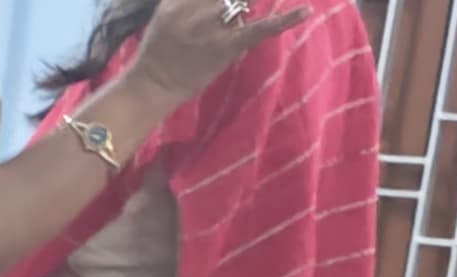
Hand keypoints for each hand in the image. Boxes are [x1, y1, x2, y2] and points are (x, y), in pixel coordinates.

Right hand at [127, 0, 310, 106]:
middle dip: (238, 2)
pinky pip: (261, 28)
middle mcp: (196, 7)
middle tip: (235, 11)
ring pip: (243, 3)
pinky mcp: (227, 46)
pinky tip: (305, 11)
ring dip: (243, 8)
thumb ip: (189, 0)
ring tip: (226, 29)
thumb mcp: (167, 13)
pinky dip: (286, 20)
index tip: (232, 1)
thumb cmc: (158, 53)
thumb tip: (228, 3)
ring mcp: (212, 26)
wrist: (151, 87)